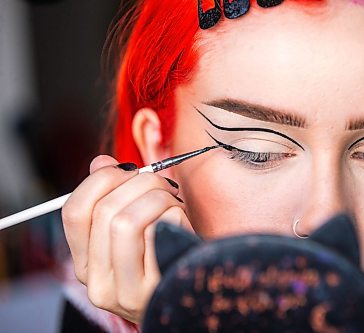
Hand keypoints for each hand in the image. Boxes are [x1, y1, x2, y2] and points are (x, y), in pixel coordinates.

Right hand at [61, 155, 192, 322]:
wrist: (192, 291)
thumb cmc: (162, 255)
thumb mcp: (134, 229)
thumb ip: (113, 197)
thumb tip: (101, 162)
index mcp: (86, 263)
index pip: (73, 211)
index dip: (100, 180)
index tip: (127, 170)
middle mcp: (98, 282)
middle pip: (104, 211)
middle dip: (140, 182)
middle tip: (162, 182)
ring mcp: (125, 292)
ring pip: (127, 221)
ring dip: (158, 197)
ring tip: (173, 200)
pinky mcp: (155, 289)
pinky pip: (160, 233)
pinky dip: (175, 215)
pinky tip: (181, 221)